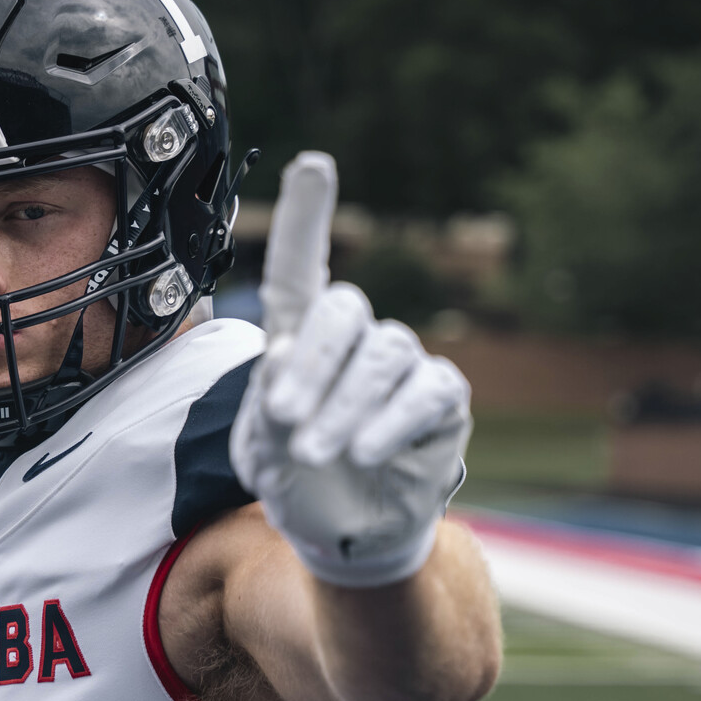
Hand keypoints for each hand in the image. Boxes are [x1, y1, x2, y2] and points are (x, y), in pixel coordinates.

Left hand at [229, 152, 471, 586]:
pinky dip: (390, 421)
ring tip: (319, 453)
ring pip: (383, 354)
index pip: (303, 269)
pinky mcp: (440, 400)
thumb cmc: (296, 481)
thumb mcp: (260, 452)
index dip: (309, 217)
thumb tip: (279, 361)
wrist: (342, 535)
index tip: (314, 164)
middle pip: (343, 309)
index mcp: (300, 339)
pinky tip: (364, 453)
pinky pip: (425, 391)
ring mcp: (401, 367)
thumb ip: (261, 410)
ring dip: (345, 406)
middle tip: (286, 418)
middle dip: (313, 361)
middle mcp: (354, 340)